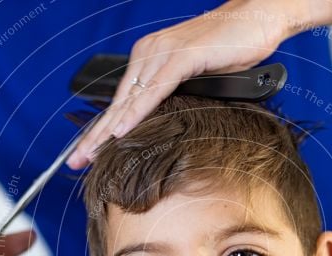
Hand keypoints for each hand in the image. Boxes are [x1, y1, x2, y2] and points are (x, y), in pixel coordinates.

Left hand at [66, 0, 295, 168]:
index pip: (121, 101)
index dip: (101, 130)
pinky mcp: (182, 56)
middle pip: (118, 102)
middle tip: (75, 161)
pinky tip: (122, 130)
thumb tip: (165, 123)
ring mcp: (163, 52)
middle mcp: (149, 53)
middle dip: (94, 135)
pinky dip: (137, 112)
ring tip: (91, 154)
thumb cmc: (229, 49)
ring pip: (130, 98)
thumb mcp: (196, 78)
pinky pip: (155, 89)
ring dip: (108, 130)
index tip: (85, 155)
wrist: (257, 19)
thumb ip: (175, 95)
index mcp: (148, 58)